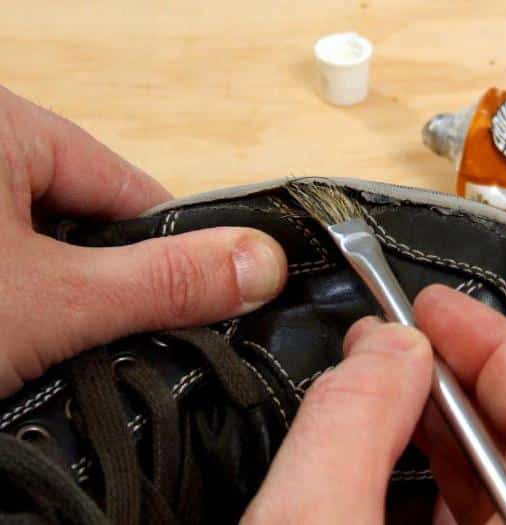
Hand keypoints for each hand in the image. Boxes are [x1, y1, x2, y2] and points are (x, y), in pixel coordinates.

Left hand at [0, 85, 286, 396]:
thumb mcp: (53, 298)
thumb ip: (162, 280)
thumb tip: (265, 264)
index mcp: (5, 123)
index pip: (131, 188)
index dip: (175, 249)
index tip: (202, 305)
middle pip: (93, 219)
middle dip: (115, 282)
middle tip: (135, 340)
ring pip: (52, 246)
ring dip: (71, 297)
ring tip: (83, 349)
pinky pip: (14, 261)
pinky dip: (29, 300)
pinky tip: (33, 342)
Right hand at [242, 284, 505, 523]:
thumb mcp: (311, 523)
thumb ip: (350, 424)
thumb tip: (388, 342)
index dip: (499, 346)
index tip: (435, 308)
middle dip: (462, 370)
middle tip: (402, 332)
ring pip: (499, 472)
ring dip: (442, 412)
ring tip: (385, 374)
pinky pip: (468, 505)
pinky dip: (428, 460)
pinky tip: (383, 441)